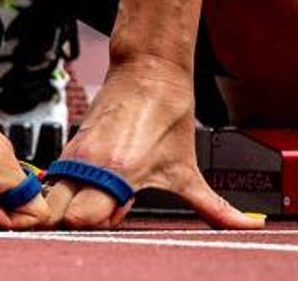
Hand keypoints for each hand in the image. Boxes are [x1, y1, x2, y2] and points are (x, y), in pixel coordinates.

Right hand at [46, 55, 264, 229]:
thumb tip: (246, 226)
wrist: (150, 70)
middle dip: (74, 222)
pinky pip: (55, 179)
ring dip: (65, 205)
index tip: (113, 220)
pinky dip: (65, 189)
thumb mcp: (187, 170)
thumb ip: (213, 208)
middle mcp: (90, 164)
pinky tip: (89, 185)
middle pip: (56, 214)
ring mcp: (76, 154)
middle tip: (101, 214)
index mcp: (119, 173)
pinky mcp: (71, 147)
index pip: (79, 219)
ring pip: (50, 197)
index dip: (94, 227)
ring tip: (94, 200)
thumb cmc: (168, 114)